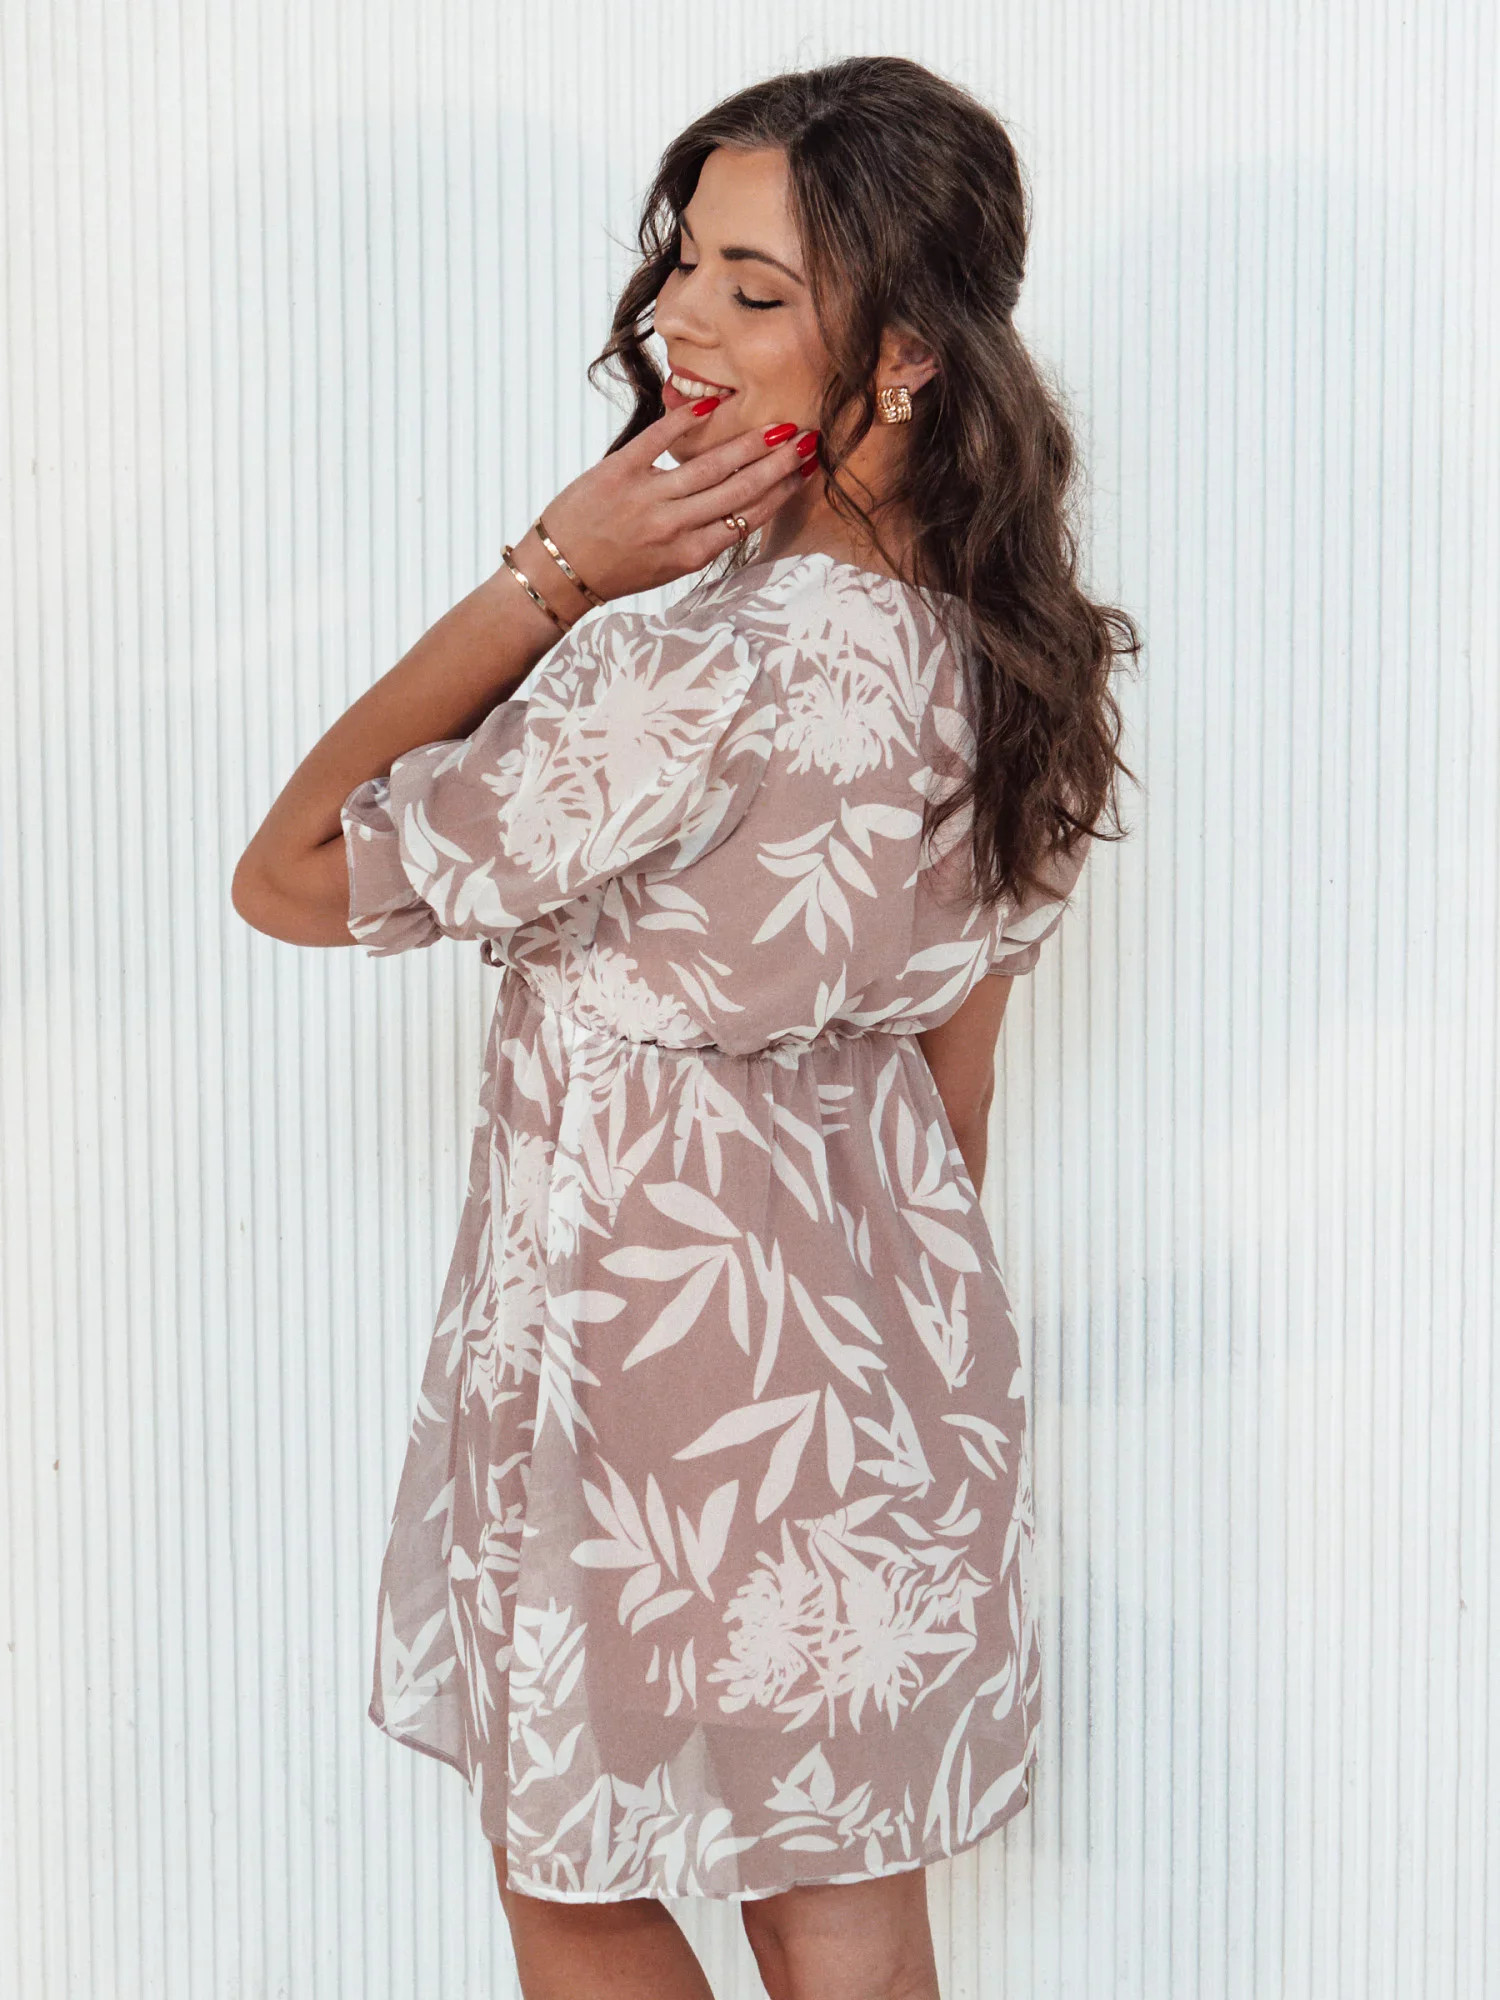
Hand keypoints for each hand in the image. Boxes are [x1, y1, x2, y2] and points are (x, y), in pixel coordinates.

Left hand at [531, 400, 819, 604]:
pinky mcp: (618, 470)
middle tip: (808, 440)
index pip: (748, 518)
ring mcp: (647, 497)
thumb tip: (744, 507)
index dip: (782, 492)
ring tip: (778, 426)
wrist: (560, 570)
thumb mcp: (668, 567)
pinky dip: (686, 421)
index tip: (806, 471)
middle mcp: (674, 527)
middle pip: (739, 489)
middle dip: (778, 463)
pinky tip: (712, 403)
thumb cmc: (617, 571)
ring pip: (710, 466)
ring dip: (749, 443)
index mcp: (690, 554)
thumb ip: (703, 539)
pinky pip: (658, 439)